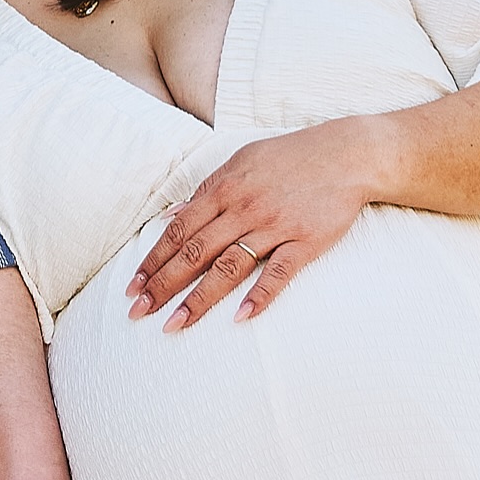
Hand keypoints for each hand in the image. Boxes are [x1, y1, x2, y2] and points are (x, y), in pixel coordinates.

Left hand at [126, 121, 375, 330]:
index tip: (132, 286)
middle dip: (162, 284)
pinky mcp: (306, 241)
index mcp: (224, 188)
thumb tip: (171, 214)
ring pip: (228, 266)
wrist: (347, 154)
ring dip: (198, 298)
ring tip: (174, 325)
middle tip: (138, 312)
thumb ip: (206, 190)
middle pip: (195, 252)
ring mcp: (275, 225)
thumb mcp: (240, 162)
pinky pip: (279, 272)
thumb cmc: (290, 157)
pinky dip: (260, 296)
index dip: (153, 259)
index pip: (178, 230)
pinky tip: (241, 319)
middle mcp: (244, 208)